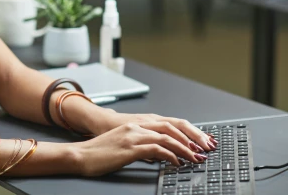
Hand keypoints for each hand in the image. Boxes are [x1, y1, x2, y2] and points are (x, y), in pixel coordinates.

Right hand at [73, 123, 209, 176]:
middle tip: (206, 148)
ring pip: (167, 137)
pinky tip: (176, 163)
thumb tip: (160, 154)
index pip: (169, 124)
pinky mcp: (130, 148)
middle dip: (192, 138)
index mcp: (136, 124)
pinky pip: (157, 149)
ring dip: (185, 148)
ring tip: (196, 158)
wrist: (81, 155)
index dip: (188, 131)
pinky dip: (170, 156)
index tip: (201, 141)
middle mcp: (137, 127)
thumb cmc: (100, 152)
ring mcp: (133, 136)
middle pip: (173, 127)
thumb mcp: (123, 144)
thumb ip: (141, 145)